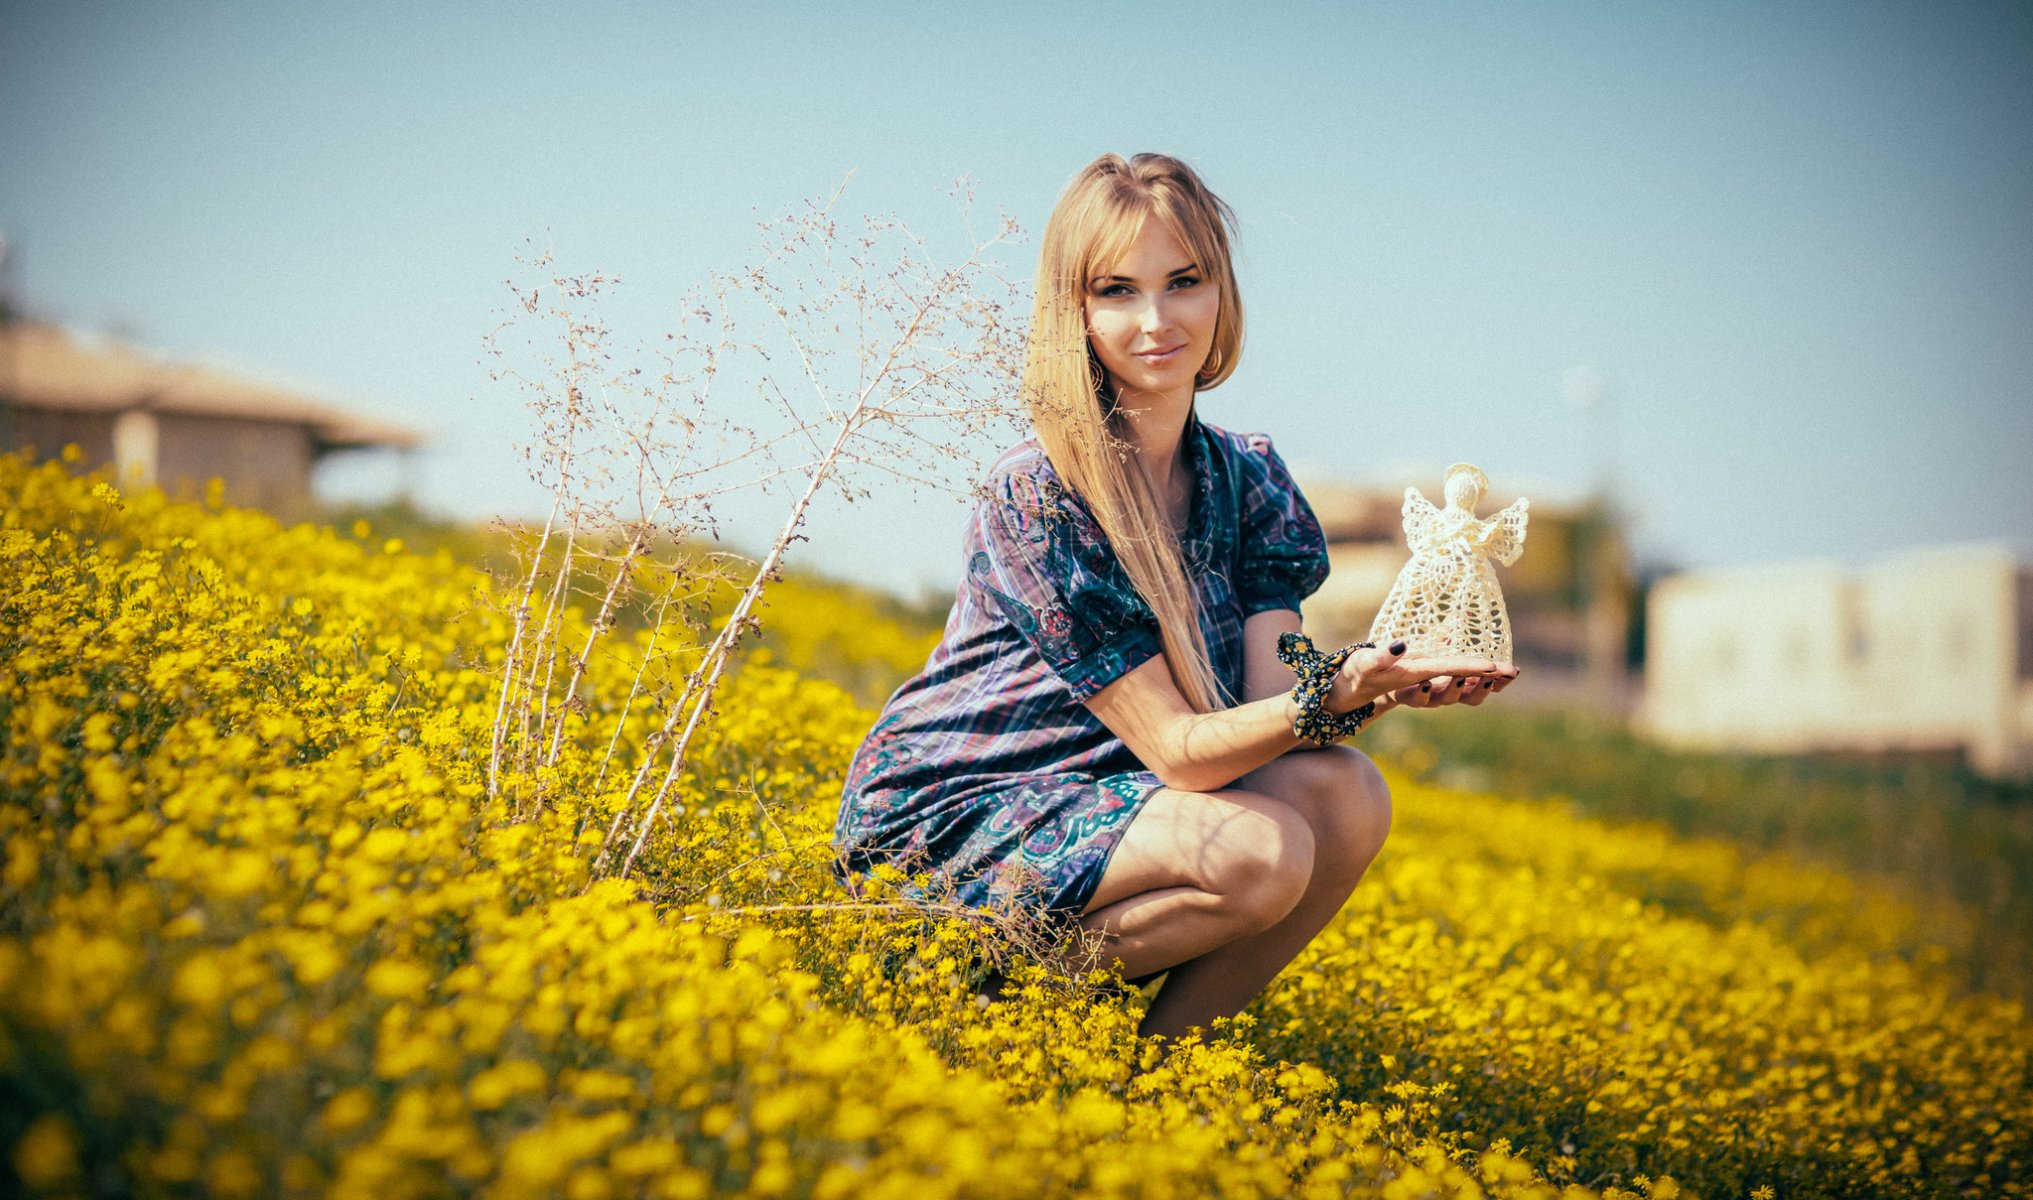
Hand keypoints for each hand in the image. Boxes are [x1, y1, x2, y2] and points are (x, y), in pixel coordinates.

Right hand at [1327, 640, 1516, 713]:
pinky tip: (1499, 671)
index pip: (1445, 670)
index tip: (1492, 665)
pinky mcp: (1434, 682)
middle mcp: (1426, 685)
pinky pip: (1464, 684)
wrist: (1355, 688)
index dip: (1469, 667)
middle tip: (1508, 671)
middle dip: (1484, 680)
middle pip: (1460, 687)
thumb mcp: (1364, 662)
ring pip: (1465, 691)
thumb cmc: (1359, 672)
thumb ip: (1381, 655)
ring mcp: (1432, 686)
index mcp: (1413, 677)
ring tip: (1507, 673)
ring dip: (1487, 683)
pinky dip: (1482, 677)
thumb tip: (1401, 644)